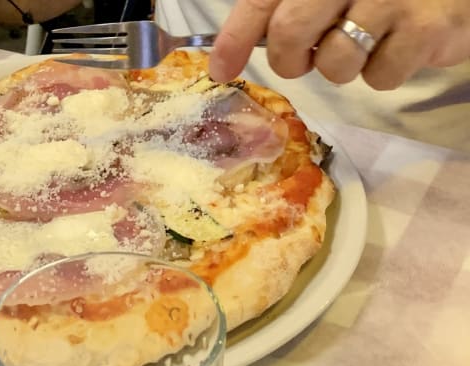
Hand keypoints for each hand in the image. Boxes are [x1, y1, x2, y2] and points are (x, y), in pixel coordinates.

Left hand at [207, 0, 469, 89]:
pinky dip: (384, 72)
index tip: (220, 70)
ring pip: (335, 63)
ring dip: (342, 67)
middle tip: (305, 58)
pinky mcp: (427, 27)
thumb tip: (224, 59)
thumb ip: (281, 8)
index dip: (234, 38)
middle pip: (290, 33)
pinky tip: (399, 44)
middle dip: (290, 59)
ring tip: (365, 39)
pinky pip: (379, 76)